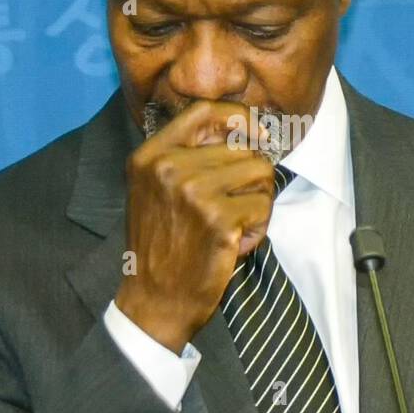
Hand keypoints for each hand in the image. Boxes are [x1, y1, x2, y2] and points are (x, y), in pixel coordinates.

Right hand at [114, 100, 275, 352]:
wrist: (153, 301)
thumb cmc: (161, 245)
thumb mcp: (155, 189)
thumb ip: (185, 155)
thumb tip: (240, 128)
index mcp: (150, 155)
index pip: (205, 111)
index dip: (240, 118)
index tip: (258, 134)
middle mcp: (169, 167)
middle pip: (244, 147)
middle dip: (252, 178)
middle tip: (234, 208)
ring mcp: (194, 192)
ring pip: (261, 173)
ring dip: (258, 202)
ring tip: (234, 225)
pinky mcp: (219, 219)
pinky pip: (263, 206)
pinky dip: (258, 228)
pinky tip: (233, 244)